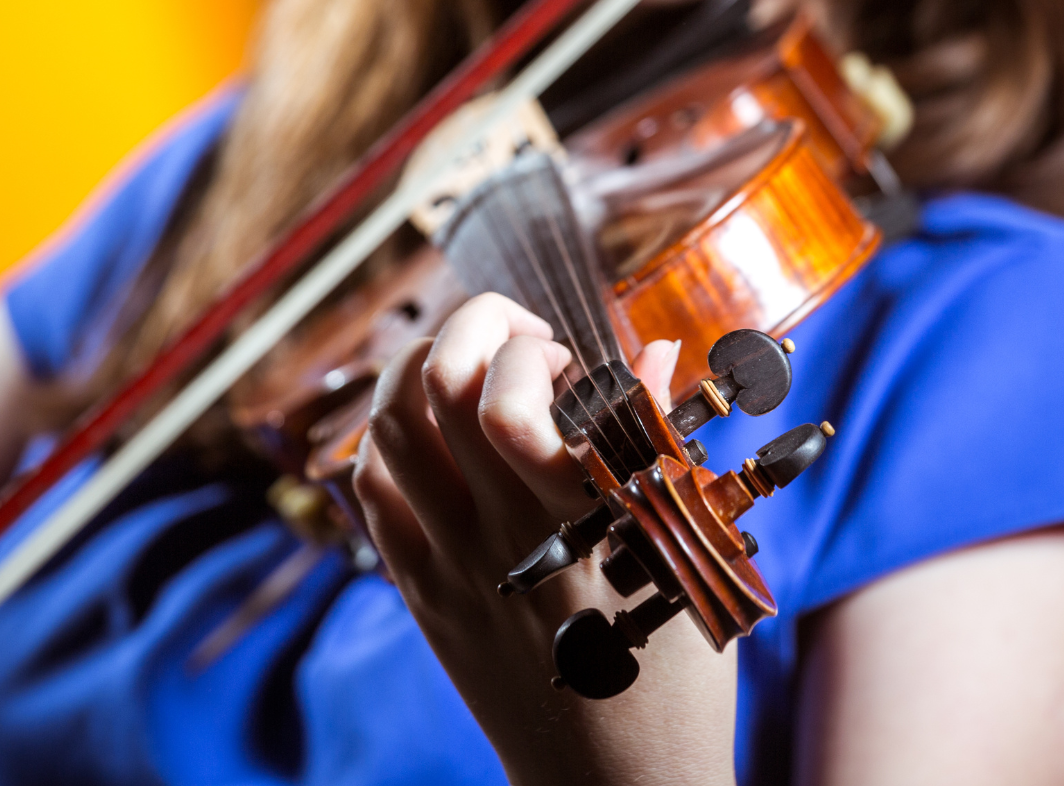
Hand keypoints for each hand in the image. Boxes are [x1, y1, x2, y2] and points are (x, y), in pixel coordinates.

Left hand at [355, 294, 736, 785]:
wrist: (611, 785)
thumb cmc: (671, 667)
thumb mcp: (689, 554)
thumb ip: (663, 446)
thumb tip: (656, 349)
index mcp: (580, 525)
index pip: (508, 403)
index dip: (531, 350)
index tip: (570, 357)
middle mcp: (500, 537)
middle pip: (436, 386)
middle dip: (475, 323)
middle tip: (519, 332)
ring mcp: (448, 566)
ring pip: (390, 427)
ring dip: (424, 366)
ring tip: (470, 364)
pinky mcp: (418, 593)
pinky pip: (373, 489)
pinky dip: (396, 436)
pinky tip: (440, 433)